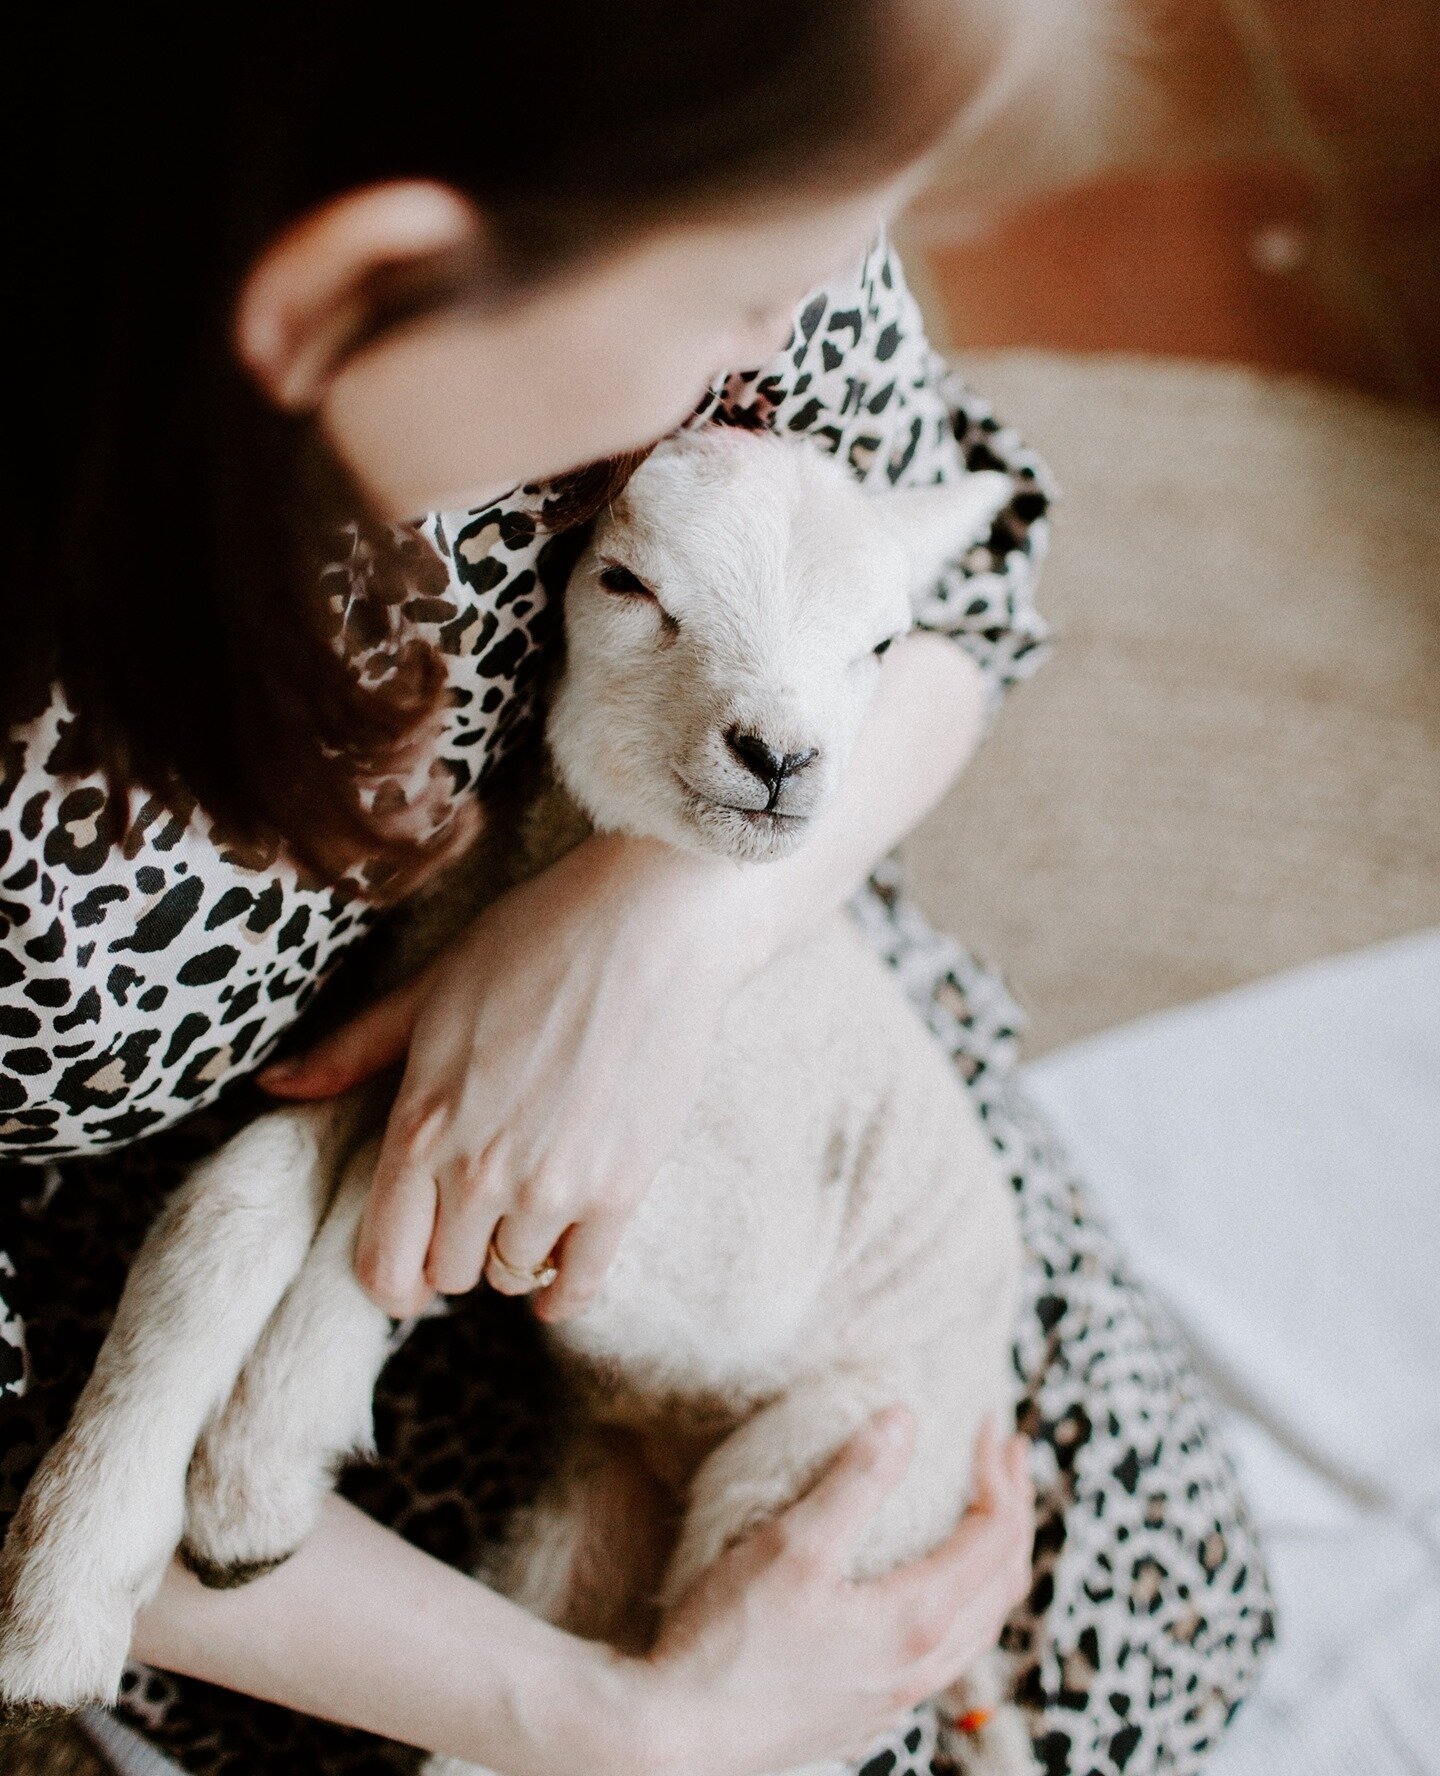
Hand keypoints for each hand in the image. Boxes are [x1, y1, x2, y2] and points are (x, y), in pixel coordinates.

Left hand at [263, 832, 770, 1318]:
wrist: (650, 920)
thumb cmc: (534, 939)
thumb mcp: (430, 991)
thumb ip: (353, 1051)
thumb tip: (275, 1085)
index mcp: (420, 1126)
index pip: (383, 1260)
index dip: (391, 1280)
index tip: (407, 1275)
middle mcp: (478, 1172)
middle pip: (448, 1274)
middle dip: (455, 1250)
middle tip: (475, 1218)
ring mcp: (551, 1187)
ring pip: (513, 1272)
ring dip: (515, 1250)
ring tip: (527, 1210)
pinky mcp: (621, 1189)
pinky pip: (582, 1280)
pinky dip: (566, 1287)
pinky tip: (562, 1274)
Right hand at [636, 1412, 1034, 1775]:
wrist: (674, 1739)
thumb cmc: (729, 1644)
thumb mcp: (792, 1545)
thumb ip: (855, 1480)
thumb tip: (904, 1419)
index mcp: (915, 1621)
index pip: (993, 1537)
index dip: (1001, 1474)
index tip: (991, 1423)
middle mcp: (920, 1668)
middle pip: (1004, 1583)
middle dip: (1015, 1510)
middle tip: (1007, 1454)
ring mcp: (896, 1699)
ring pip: (979, 1627)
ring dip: (995, 1562)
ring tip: (986, 1515)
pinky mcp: (867, 1714)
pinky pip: (946, 1655)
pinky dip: (963, 1605)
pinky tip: (929, 1591)